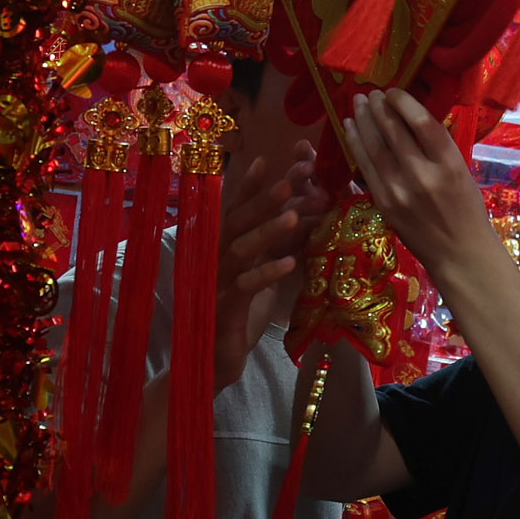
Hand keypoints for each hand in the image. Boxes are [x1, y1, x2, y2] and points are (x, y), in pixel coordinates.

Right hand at [212, 139, 324, 391]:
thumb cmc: (239, 312)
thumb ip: (276, 245)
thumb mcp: (261, 272)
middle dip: (265, 200)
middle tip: (291, 180)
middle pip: (239, 222)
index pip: (235, 210)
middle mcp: (216, 258)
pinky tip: (289, 264)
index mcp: (223, 247)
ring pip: (241, 249)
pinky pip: (246, 285)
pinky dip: (266, 273)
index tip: (266, 159)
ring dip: (267, 231)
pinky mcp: (224, 307)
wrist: (214, 359)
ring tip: (294, 216)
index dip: (249, 186)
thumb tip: (305, 214)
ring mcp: (218, 282)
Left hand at [339, 90, 503, 301]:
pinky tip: (350, 129)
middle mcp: (423, 175)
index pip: (422, 123)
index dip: (403, 102)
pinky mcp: (384, 203)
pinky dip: (356, 145)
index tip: (393, 91)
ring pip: (374, 147)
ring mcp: (399, 191)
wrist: (459, 253)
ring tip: (357, 103)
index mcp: (449, 164)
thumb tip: (411, 117)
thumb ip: (438, 147)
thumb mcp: (461, 172)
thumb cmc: (466, 210)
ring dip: (363, 121)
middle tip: (370, 92)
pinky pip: (366, 167)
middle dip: (378, 107)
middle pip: (393, 132)